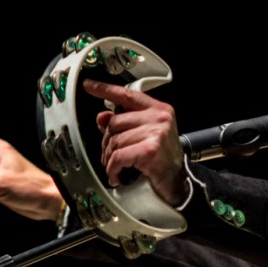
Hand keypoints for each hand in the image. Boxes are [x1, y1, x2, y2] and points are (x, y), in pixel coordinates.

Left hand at [82, 79, 188, 206]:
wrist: (178, 181)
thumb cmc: (161, 159)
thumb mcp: (144, 136)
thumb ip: (124, 124)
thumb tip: (102, 117)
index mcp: (158, 109)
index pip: (127, 95)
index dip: (105, 89)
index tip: (89, 85)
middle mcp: (159, 117)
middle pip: (115, 122)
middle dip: (107, 142)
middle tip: (110, 155)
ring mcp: (156, 132)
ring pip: (115, 141)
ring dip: (110, 158)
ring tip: (115, 167)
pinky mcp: (151, 149)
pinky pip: (119, 156)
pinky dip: (113, 169)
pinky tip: (116, 175)